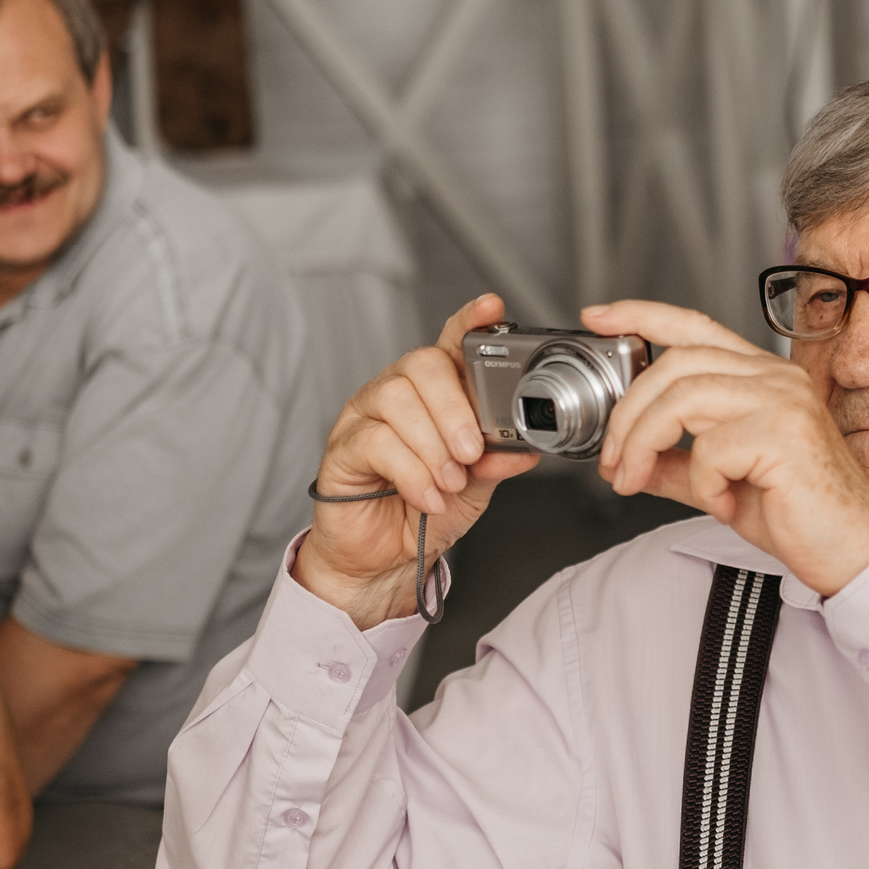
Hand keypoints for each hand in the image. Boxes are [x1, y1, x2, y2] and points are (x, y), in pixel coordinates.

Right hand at [297, 294, 538, 626]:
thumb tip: (524, 448)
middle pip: (421, 365)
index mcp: (434, 394)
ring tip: (450, 481)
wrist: (385, 559)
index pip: (451, 344)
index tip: (492, 309)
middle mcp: (397, 393)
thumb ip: (496, 460)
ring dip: (432, 445)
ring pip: (397, 399)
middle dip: (454, 408)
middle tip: (471, 451)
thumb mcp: (476, 486)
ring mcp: (365, 415)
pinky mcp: (343, 446)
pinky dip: (411, 472)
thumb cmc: (426, 511)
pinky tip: (428, 495)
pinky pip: (376, 441)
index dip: (470, 322)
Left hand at [587, 300, 868, 597]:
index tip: (599, 317)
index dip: (643, 314)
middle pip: (676, 363)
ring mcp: (783, 401)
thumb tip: (630, 460)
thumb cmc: (801, 517)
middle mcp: (776, 378)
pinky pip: (709, 450)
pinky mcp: (784, 434)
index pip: (696, 327)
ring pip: (683, 398)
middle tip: (613, 461)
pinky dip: (699, 484)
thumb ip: (677, 465)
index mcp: (763, 377)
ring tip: (637, 481)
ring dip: (644, 443)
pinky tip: (721, 503)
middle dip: (627, 412)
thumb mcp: (722, 484)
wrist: (854, 551)